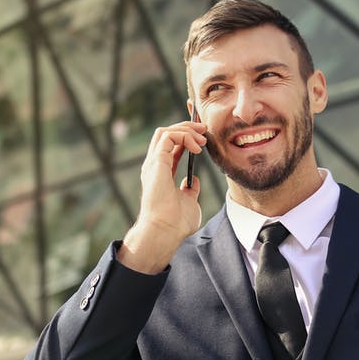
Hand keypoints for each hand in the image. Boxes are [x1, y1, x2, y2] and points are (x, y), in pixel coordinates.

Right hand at [117, 121, 206, 272]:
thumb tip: (193, 181)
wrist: (166, 231)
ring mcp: (153, 163)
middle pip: (165, 134)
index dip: (186, 137)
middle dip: (186, 128)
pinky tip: (196, 148)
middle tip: (205, 131)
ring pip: (164, 131)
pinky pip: (167, 136)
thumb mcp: (189, 202)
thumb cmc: (176, 223)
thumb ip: (190, 190)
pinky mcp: (156, 162)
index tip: (203, 138)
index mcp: (160, 173)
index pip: (170, 146)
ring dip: (186, 130)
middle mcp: (154, 165)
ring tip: (202, 139)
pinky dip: (183, 136)